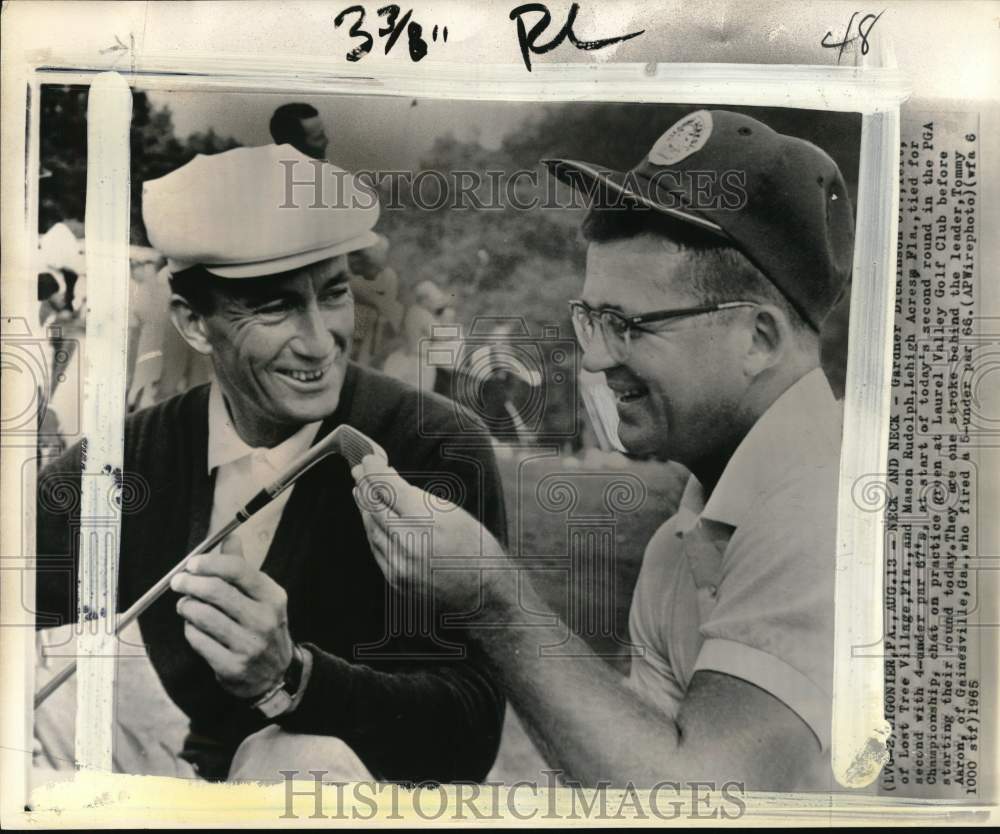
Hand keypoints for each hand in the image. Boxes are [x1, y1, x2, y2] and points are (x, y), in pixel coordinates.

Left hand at [169, 537, 293, 699]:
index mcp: (272, 596)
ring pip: (203, 616)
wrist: (276, 675)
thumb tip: (230, 537)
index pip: (238, 570)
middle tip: (178, 582)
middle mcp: (264, 619)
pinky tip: (194, 627)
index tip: (191, 564)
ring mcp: (249, 645)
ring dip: (187, 607)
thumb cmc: (262, 627)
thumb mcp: (262, 597)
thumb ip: (242, 568)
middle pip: (217, 591)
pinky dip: (190, 630)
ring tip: (185, 606)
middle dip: (190, 583)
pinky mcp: (232, 666)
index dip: (210, 563)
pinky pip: (198, 640)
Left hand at [352, 455, 507, 611]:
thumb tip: (390, 483)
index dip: (373, 470)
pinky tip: (370, 520)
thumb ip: (417, 498)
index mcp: (423, 520)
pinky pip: (376, 549)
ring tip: (360, 491)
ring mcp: (398, 564)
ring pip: (371, 528)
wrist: (484, 592)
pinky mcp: (396, 579)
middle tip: (358, 470)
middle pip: (374, 506)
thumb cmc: (475, 547)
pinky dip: (371, 530)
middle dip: (364, 485)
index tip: (368, 459)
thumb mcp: (452, 511)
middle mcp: (406, 542)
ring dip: (364, 507)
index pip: (386, 487)